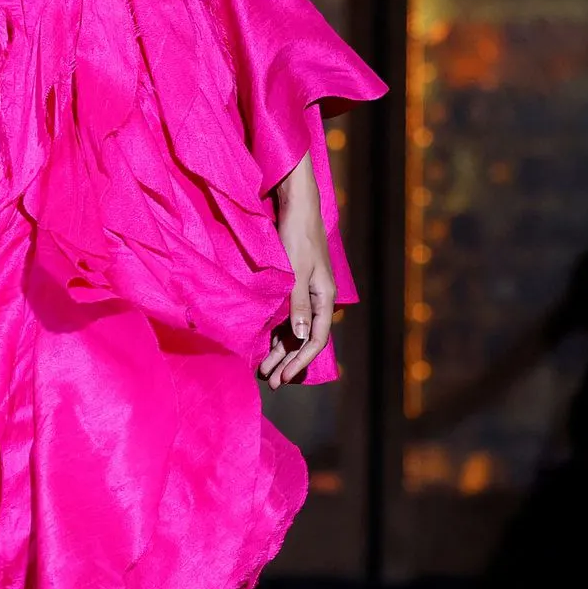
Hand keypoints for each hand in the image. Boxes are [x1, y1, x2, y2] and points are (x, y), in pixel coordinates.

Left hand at [259, 149, 334, 389]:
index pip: (317, 338)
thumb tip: (303, 338)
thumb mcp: (296, 273)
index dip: (301, 360)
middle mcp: (317, 298)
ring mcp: (305, 292)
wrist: (296, 207)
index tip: (284, 377)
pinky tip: (265, 344)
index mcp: (324, 297)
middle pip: (305, 339)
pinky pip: (287, 316)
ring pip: (294, 329)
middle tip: (270, 381)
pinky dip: (277, 332)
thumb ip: (298, 305)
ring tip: (263, 368)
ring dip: (280, 350)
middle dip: (288, 361)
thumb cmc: (297, 237)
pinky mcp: (293, 285)